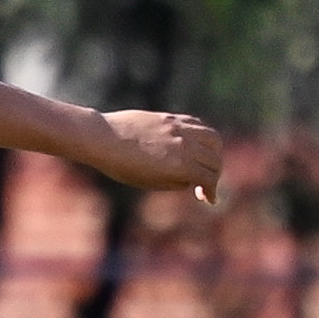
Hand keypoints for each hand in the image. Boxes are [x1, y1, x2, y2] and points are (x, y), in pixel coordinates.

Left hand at [102, 109, 224, 199]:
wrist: (103, 139)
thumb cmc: (122, 166)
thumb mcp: (150, 182)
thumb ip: (175, 182)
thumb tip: (192, 181)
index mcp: (180, 165)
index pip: (209, 177)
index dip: (212, 191)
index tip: (209, 199)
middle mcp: (184, 145)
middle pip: (215, 159)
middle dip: (215, 174)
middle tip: (206, 184)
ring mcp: (179, 128)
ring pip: (213, 138)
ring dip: (215, 152)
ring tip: (206, 162)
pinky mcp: (171, 118)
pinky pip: (197, 124)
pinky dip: (203, 135)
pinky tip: (194, 144)